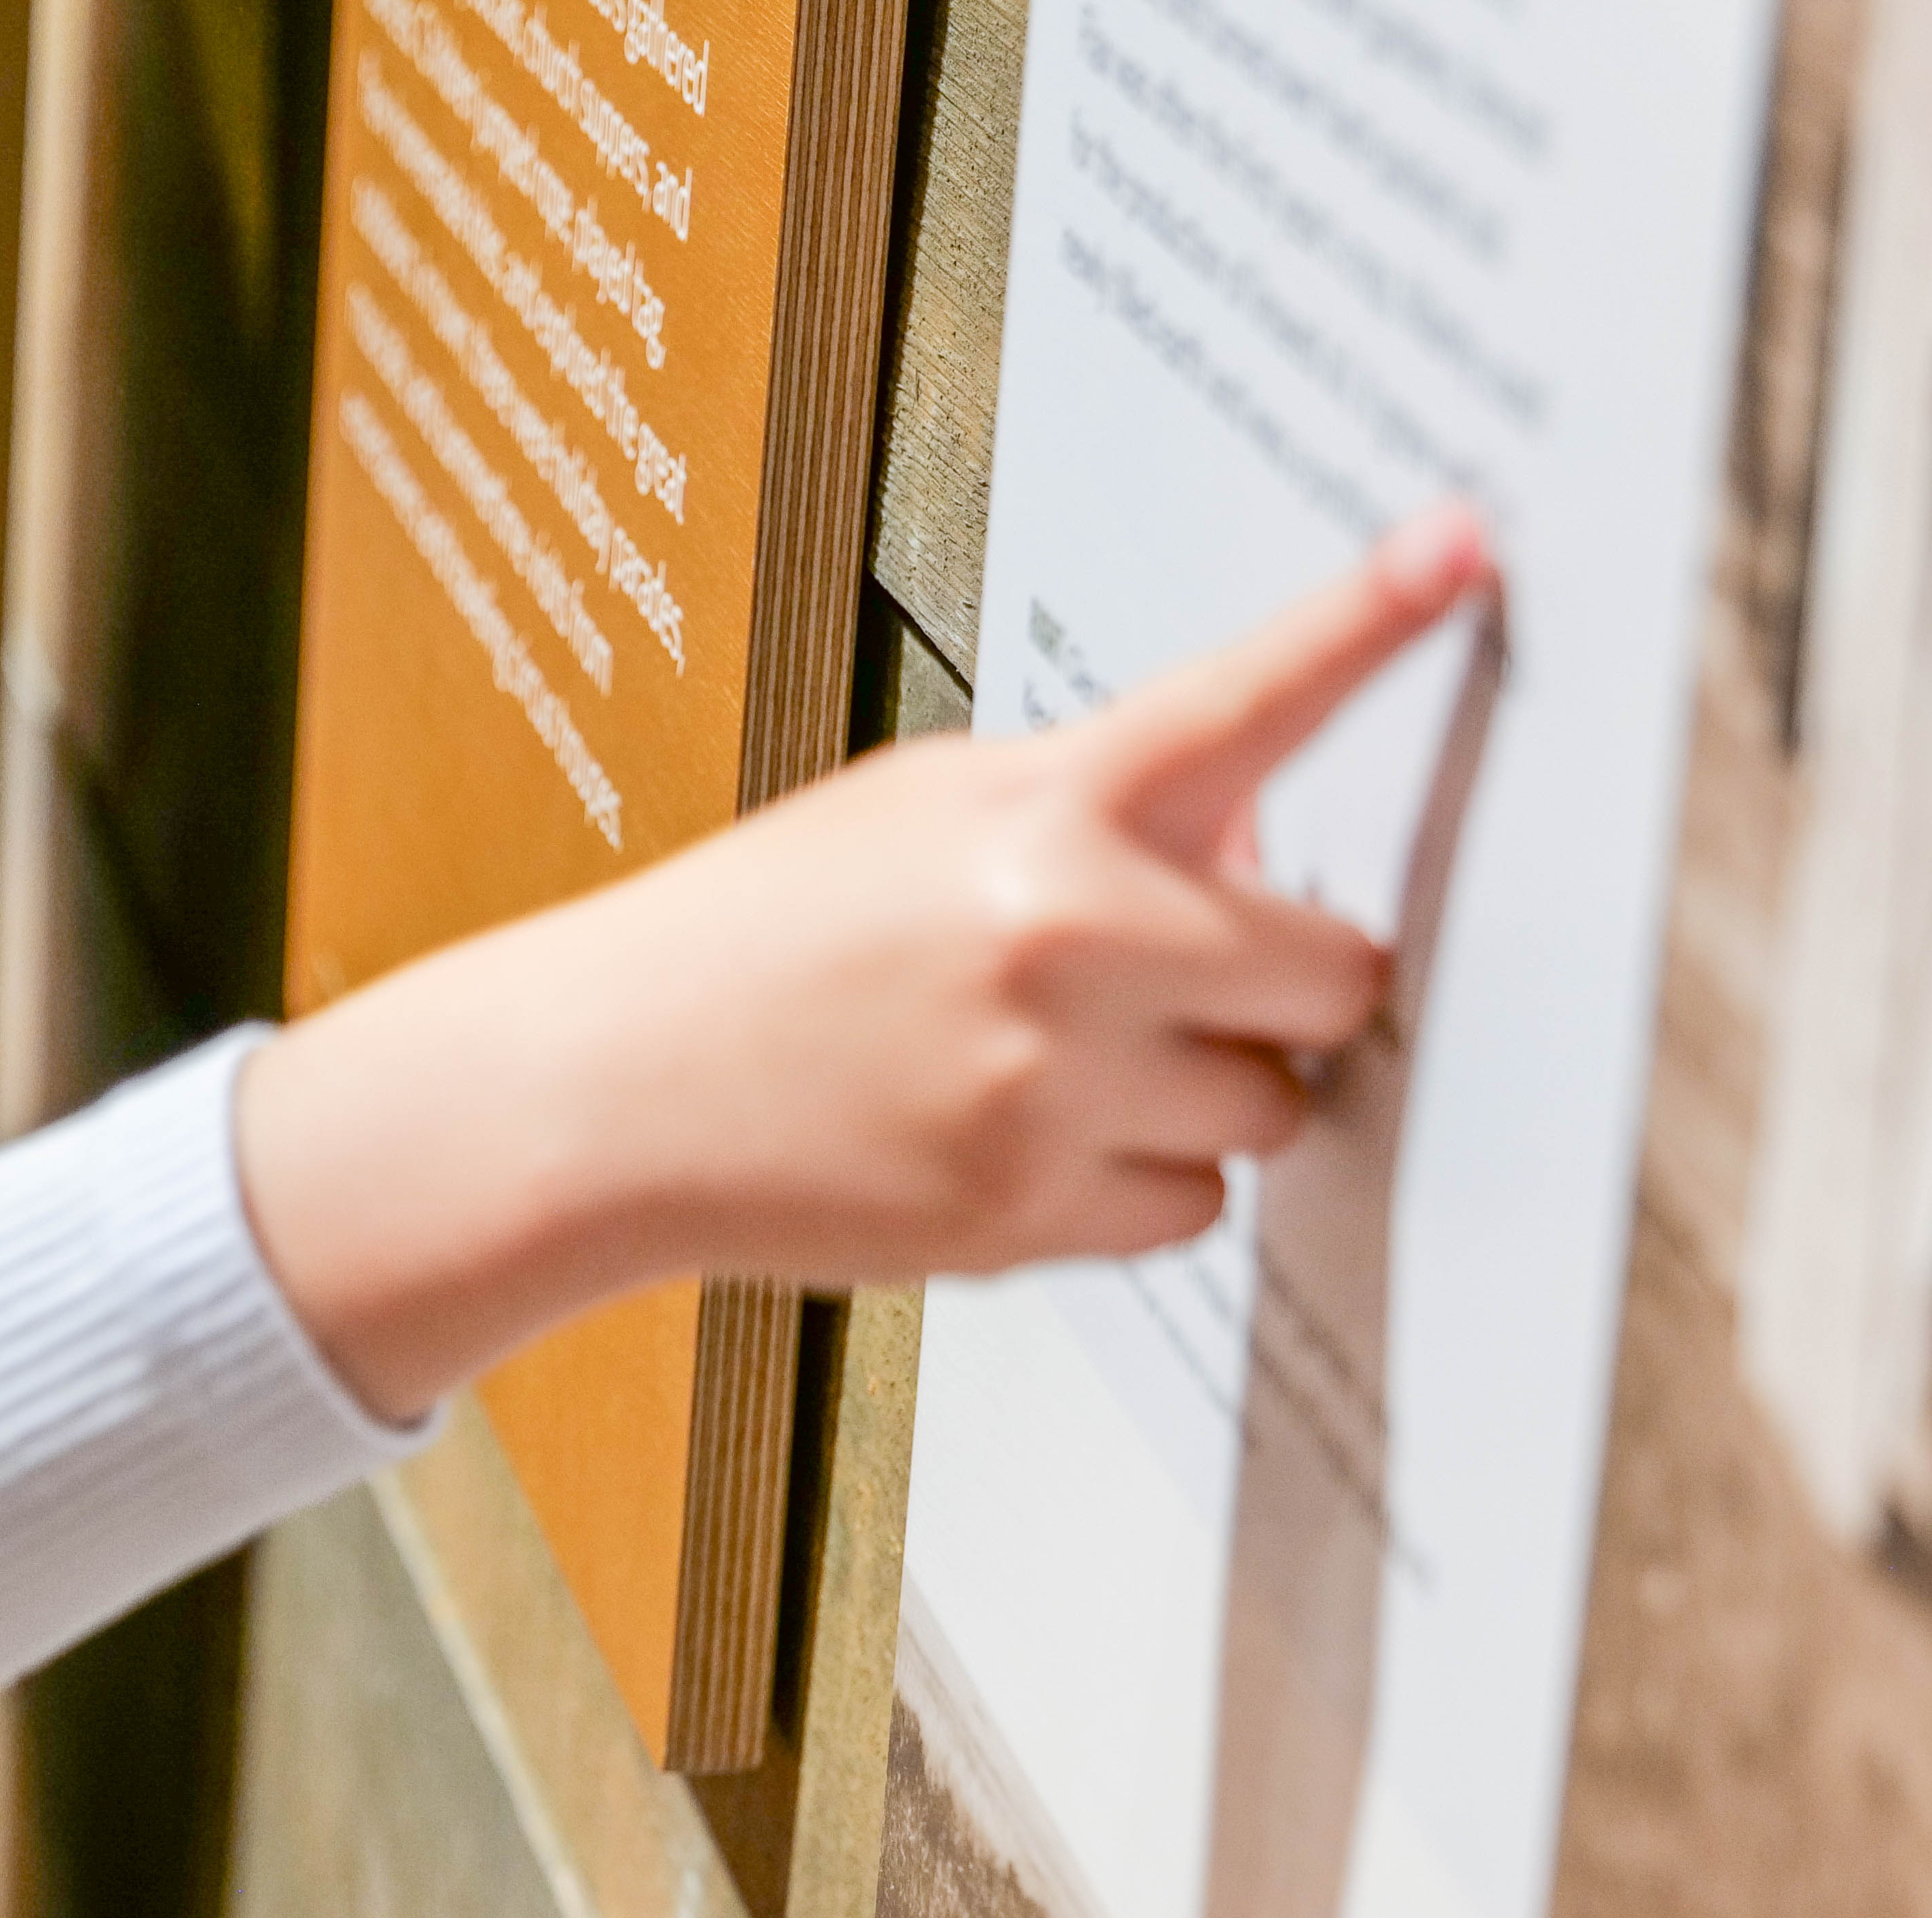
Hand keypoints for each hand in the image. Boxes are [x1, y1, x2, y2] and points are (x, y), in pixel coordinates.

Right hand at [238, 502, 1495, 1420]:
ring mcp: (1054, 1088)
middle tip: (1201, 973)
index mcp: (1041, 811)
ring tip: (1075, 1065)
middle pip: (1338, 973)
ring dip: (1211, 1088)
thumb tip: (1254, 859)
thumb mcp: (919, 817)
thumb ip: (1097, 815)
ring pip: (1271, 1107)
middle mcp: (1068, 941)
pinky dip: (1137, 1183)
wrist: (607, 1090)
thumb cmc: (760, 937)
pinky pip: (1188, 1210)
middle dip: (1291, 978)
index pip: (1245, 698)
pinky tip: (1027, 1138)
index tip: (1469, 548)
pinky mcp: (1027, 1211)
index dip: (1371, 620)